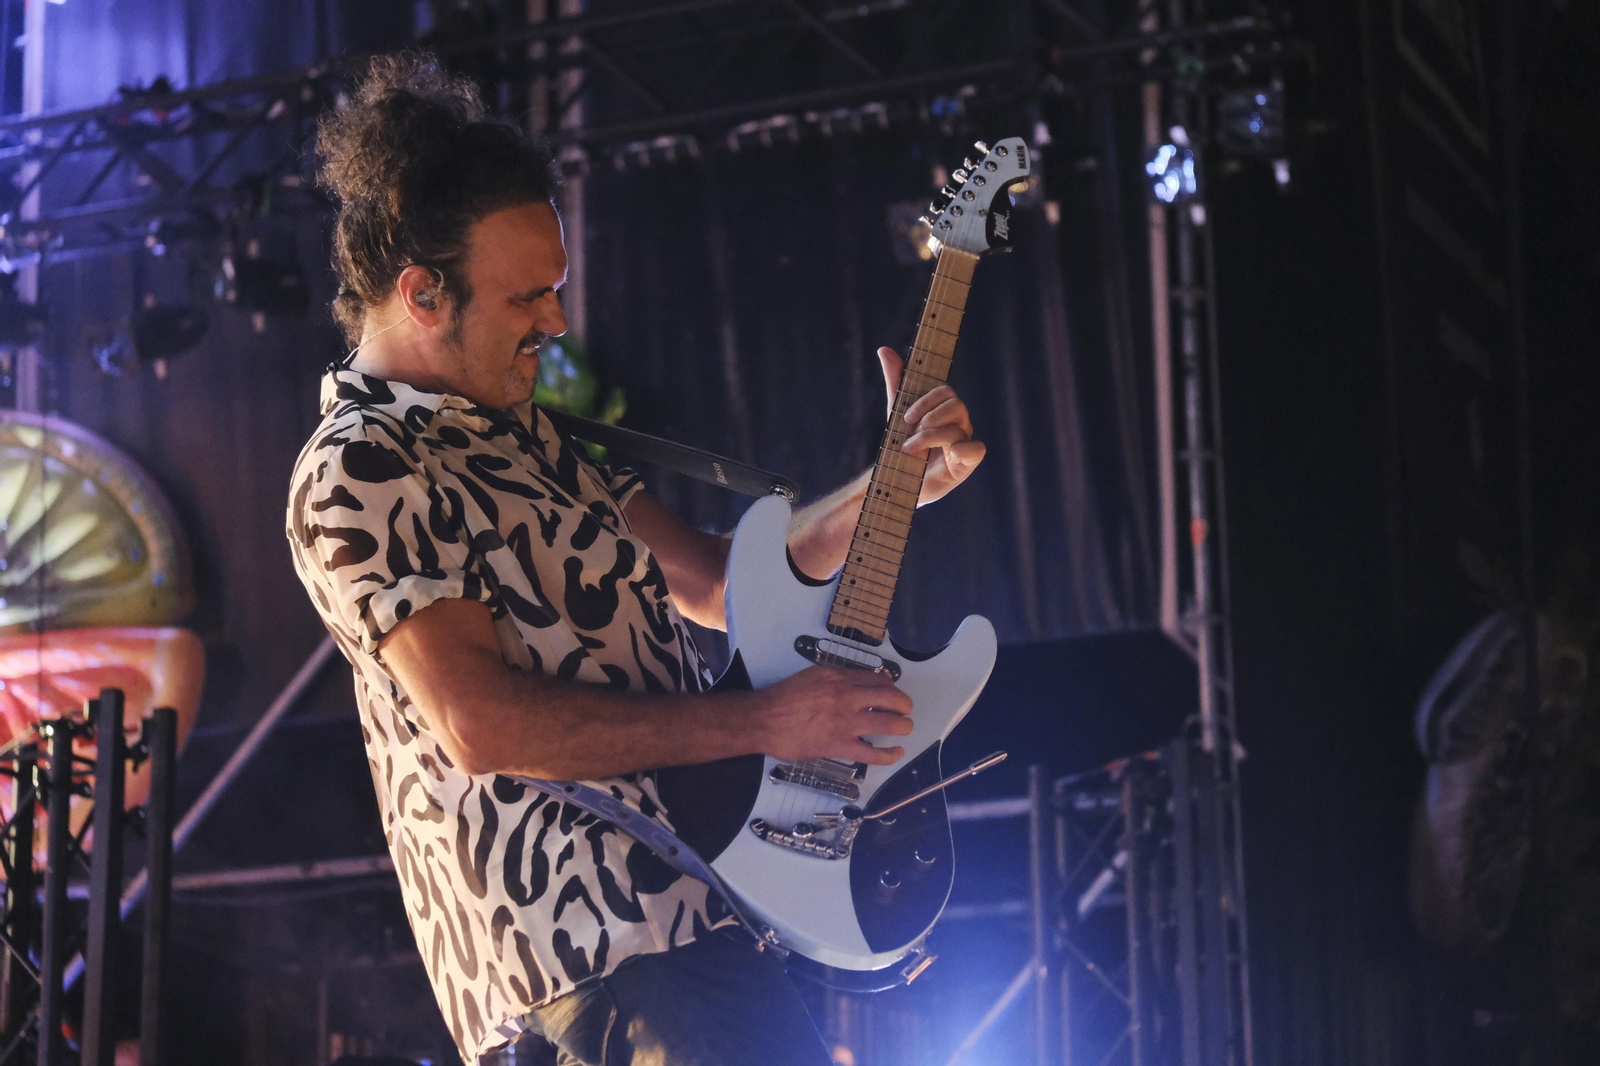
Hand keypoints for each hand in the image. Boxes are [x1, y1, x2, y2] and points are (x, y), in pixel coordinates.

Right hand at [754, 665, 913, 765]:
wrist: (764, 719)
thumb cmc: (783, 697)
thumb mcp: (812, 676)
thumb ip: (836, 680)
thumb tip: (855, 686)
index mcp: (840, 678)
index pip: (878, 680)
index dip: (891, 687)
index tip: (892, 694)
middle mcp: (848, 697)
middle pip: (891, 698)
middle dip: (903, 705)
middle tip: (905, 710)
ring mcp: (846, 722)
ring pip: (888, 724)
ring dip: (902, 726)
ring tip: (905, 728)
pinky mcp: (839, 746)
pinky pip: (872, 753)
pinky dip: (889, 755)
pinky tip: (896, 753)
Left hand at [877, 346, 986, 505]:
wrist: (898, 483)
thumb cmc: (904, 446)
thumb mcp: (897, 413)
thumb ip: (896, 382)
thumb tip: (884, 349)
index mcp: (944, 410)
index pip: (946, 392)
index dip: (927, 401)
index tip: (906, 416)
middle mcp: (958, 424)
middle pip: (956, 405)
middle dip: (930, 417)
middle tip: (910, 432)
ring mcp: (964, 443)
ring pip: (959, 427)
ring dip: (932, 435)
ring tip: (911, 449)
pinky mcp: (966, 464)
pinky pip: (977, 449)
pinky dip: (962, 448)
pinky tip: (946, 454)